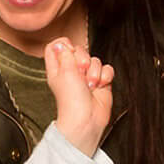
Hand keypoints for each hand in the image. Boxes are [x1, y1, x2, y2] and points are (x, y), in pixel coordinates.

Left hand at [42, 36, 113, 155]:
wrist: (86, 119)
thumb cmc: (72, 101)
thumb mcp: (64, 71)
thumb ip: (65, 54)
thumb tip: (61, 43)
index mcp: (58, 68)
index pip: (56, 47)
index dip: (64, 45)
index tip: (69, 51)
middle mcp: (72, 71)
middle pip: (79, 50)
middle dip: (84, 59)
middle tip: (81, 72)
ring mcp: (87, 76)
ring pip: (95, 60)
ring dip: (95, 71)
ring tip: (91, 85)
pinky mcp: (101, 82)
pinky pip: (107, 69)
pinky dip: (105, 76)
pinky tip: (100, 86)